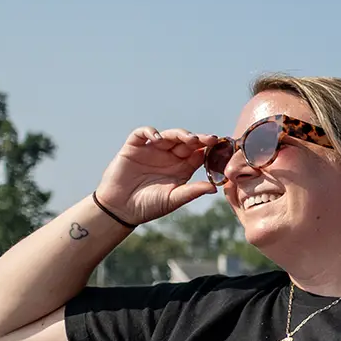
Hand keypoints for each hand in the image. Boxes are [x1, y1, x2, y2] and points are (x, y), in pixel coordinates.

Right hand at [96, 127, 221, 226]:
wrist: (120, 209)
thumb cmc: (149, 206)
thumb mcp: (174, 199)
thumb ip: (192, 191)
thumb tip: (214, 188)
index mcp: (182, 168)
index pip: (199, 153)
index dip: (209, 148)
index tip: (220, 147)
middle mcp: (169, 156)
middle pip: (186, 141)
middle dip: (199, 139)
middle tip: (210, 139)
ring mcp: (152, 150)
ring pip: (169, 135)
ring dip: (180, 134)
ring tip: (190, 139)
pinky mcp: (133, 148)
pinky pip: (142, 133)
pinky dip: (150, 132)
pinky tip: (158, 139)